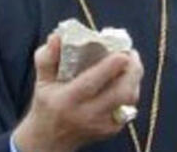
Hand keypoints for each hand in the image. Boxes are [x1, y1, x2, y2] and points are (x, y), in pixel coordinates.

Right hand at [13, 34, 143, 151]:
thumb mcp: (42, 82)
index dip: (111, 66)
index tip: (122, 52)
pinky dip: (131, 91)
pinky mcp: (111, 130)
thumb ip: (47, 58)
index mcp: (68, 100)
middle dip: (133, 71)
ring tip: (131, 63)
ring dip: (134, 79)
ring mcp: (102, 125)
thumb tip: (56, 36)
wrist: (49, 141)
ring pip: (129, 100)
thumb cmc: (47, 105)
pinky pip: (129, 108)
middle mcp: (86, 114)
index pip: (93, 83)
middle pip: (121, 92)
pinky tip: (126, 81)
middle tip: (131, 53)